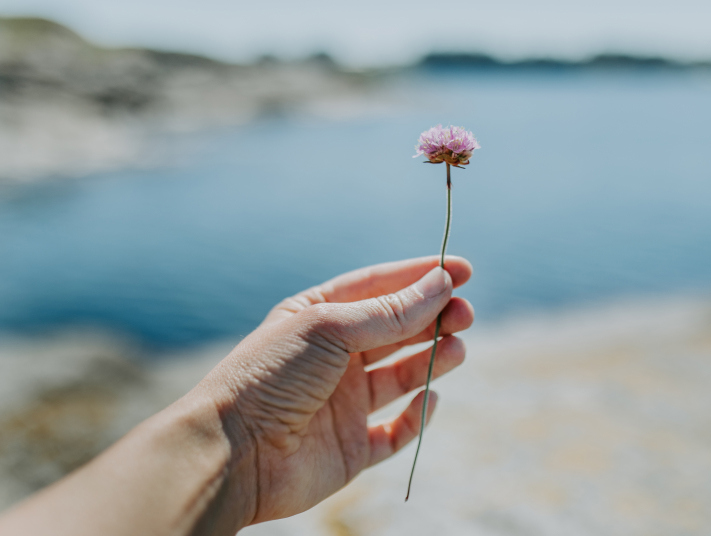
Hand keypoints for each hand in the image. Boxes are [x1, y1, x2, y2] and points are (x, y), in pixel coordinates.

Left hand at [197, 256, 473, 523]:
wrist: (233, 453)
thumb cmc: (270, 376)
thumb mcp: (331, 328)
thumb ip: (391, 312)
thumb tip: (441, 284)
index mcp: (319, 318)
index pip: (378, 288)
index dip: (420, 277)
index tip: (463, 269)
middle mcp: (333, 358)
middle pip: (396, 330)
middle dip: (434, 318)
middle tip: (466, 313)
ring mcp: (344, 403)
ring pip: (401, 376)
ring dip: (432, 359)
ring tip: (457, 347)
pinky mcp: (352, 447)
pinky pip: (396, 429)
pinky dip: (417, 415)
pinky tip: (430, 397)